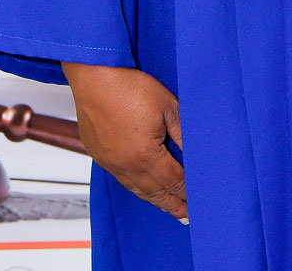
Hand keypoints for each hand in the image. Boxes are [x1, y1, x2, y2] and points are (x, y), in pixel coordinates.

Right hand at [62, 62, 186, 222]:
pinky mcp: (98, 153)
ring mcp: (110, 161)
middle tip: (184, 215)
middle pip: (154, 192)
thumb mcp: (167, 106)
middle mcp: (126, 164)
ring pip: (135, 188)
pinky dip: (134, 187)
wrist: (95, 76)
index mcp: (146, 156)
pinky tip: (139, 186)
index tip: (197, 202)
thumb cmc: (129, 87)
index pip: (173, 181)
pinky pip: (119, 177)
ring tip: (165, 206)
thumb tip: (195, 151)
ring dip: (153, 199)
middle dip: (172, 204)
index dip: (186, 192)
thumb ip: (183, 132)